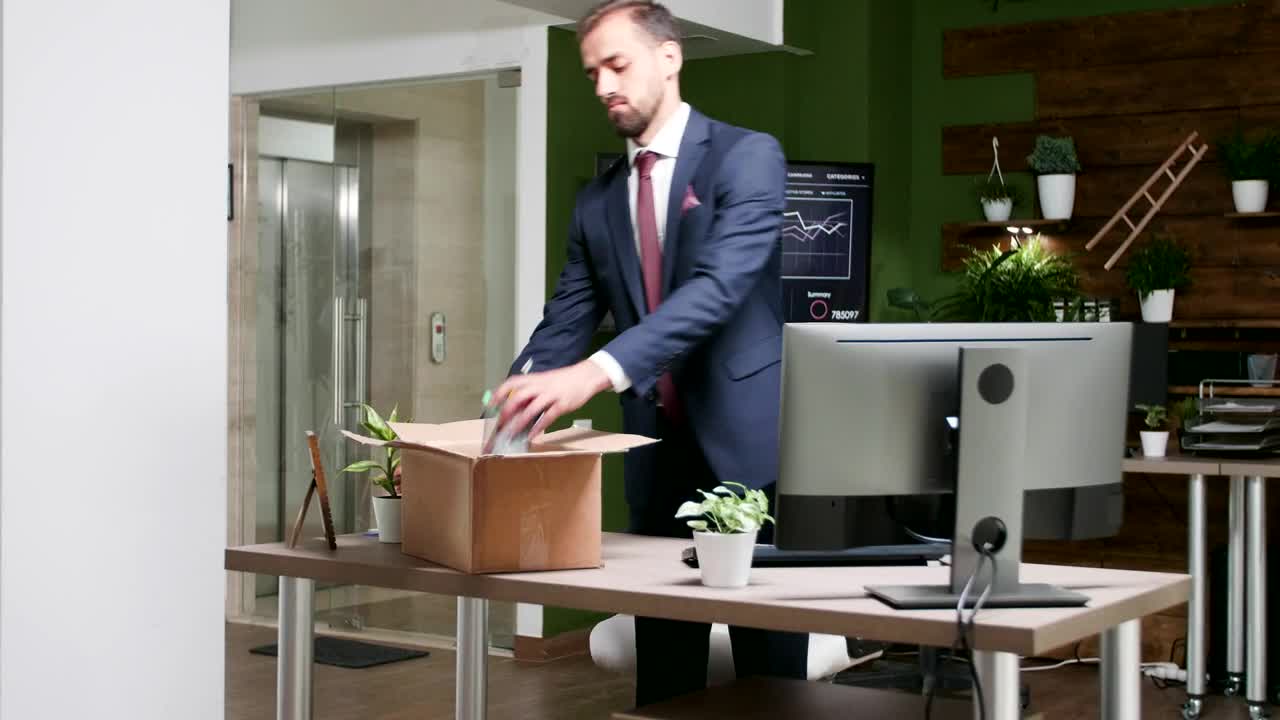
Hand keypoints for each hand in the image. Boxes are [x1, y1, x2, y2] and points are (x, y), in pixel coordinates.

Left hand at [490, 361, 611, 441]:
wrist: (585, 376)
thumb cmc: (562, 381)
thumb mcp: (543, 382)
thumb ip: (530, 393)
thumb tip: (514, 409)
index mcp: (533, 379)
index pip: (511, 383)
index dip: (499, 393)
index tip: (490, 405)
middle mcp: (540, 386)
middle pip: (518, 397)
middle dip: (507, 412)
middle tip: (500, 425)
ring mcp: (551, 395)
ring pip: (531, 408)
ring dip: (519, 422)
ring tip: (511, 434)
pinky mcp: (562, 404)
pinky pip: (548, 416)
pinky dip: (538, 427)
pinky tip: (532, 435)